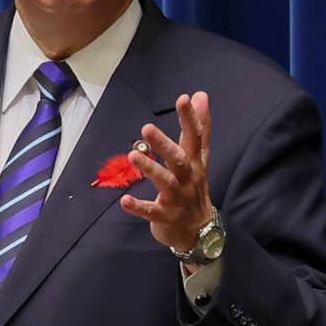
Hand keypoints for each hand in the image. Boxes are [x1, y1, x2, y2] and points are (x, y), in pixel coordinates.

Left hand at [122, 91, 215, 256]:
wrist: (199, 230)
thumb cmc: (194, 188)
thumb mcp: (200, 158)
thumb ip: (199, 128)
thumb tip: (200, 95)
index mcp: (194, 163)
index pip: (195, 137)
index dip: (191, 118)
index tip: (184, 99)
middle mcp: (187, 178)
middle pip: (179, 158)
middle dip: (164, 144)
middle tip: (146, 128)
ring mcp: (176, 198)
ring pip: (165, 182)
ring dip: (150, 169)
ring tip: (133, 155)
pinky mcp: (164, 216)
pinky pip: (150, 211)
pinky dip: (138, 207)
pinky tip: (124, 200)